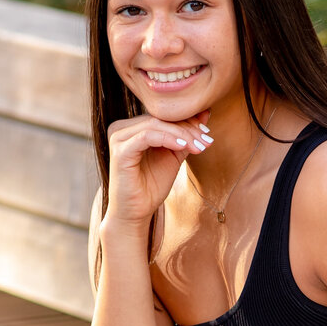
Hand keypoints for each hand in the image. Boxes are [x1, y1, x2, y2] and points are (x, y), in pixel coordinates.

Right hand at [104, 113, 210, 229]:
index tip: (208, 134)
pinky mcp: (119, 150)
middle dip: (188, 129)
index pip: (163, 116)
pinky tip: (183, 148)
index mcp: (132, 127)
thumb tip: (205, 113)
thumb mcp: (173, 156)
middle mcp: (121, 128)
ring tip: (199, 146)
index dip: (188, 122)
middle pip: (160, 118)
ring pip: (155, 125)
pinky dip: (168, 139)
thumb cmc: (151, 186)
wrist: (136, 212)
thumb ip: (185, 136)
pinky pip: (147, 136)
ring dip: (182, 135)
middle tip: (207, 140)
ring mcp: (118, 138)